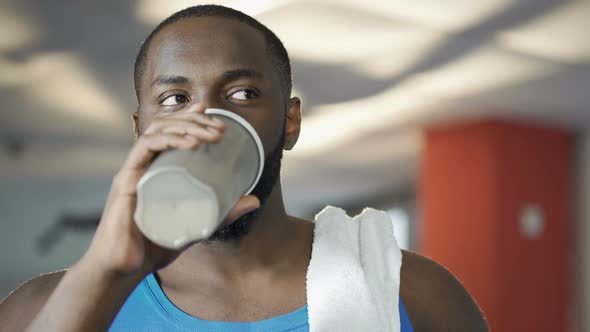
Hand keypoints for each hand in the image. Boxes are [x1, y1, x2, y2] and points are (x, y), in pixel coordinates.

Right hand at [82, 105, 259, 276]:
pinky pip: (144, 149)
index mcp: (155, 168)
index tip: (213, 114)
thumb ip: (223, 213)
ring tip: (211, 135)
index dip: (190, 118)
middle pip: (165, 127)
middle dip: (195, 122)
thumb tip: (255, 201)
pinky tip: (190, 143)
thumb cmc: (155, 245)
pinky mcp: (127, 181)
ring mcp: (134, 170)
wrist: (124, 270)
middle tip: (221, 129)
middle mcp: (143, 164)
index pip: (170, 132)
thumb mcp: (197, 225)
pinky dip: (168, 140)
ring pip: (157, 132)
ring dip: (186, 127)